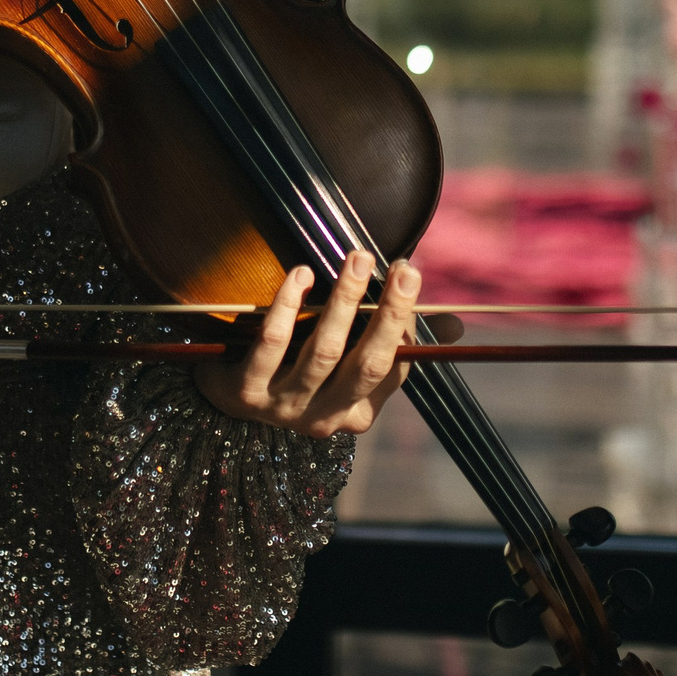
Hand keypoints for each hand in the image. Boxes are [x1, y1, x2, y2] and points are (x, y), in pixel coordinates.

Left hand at [190, 251, 463, 438]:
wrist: (221, 393)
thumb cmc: (295, 364)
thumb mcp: (344, 357)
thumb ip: (395, 341)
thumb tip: (455, 328)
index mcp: (355, 411)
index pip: (392, 368)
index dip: (404, 322)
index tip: (409, 273)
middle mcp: (324, 417)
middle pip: (366, 365)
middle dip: (389, 315)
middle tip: (404, 268)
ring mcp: (284, 408)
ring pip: (323, 353)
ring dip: (344, 303)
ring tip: (358, 258)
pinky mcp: (244, 392)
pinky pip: (271, 345)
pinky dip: (287, 308)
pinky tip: (302, 275)